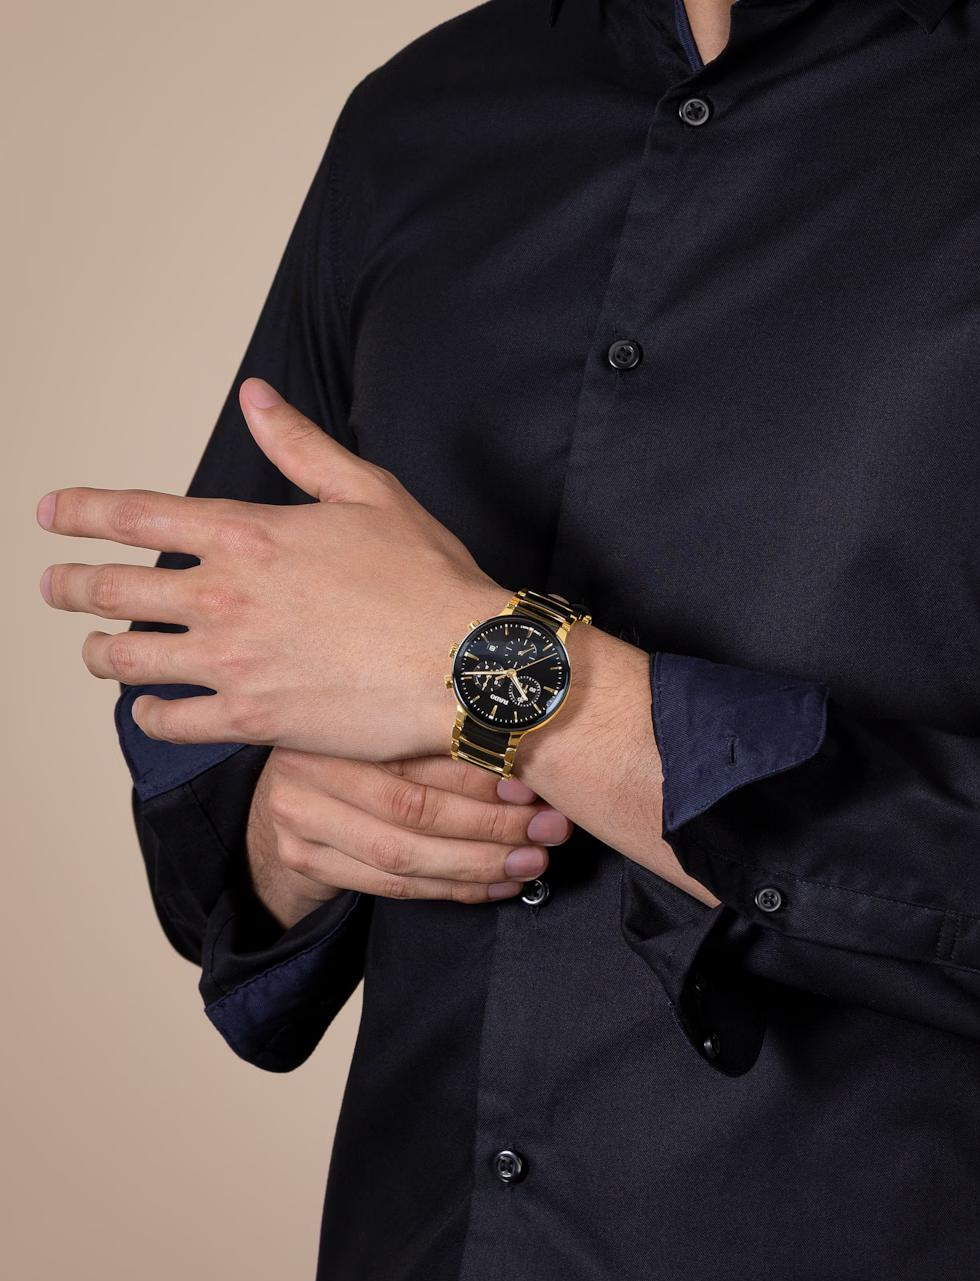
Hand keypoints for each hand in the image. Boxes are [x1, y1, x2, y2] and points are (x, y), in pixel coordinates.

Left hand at [38, 377, 506, 758]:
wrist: (465, 662)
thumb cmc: (428, 578)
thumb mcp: (371, 492)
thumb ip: (302, 446)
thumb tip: (255, 395)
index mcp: (248, 534)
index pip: (135, 515)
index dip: (81, 512)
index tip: (50, 514)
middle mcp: (224, 595)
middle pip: (110, 588)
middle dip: (70, 585)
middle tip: (55, 586)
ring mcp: (231, 660)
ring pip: (124, 659)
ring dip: (98, 653)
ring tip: (95, 652)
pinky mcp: (250, 717)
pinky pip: (169, 722)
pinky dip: (149, 716)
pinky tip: (151, 710)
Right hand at [247, 748, 573, 928]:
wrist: (291, 784)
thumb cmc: (366, 743)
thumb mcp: (396, 722)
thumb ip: (444, 731)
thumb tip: (536, 756)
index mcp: (342, 718)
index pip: (421, 754)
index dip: (483, 775)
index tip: (536, 788)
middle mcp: (310, 764)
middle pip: (414, 808)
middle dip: (493, 824)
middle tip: (550, 830)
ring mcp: (299, 817)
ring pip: (403, 855)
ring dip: (478, 863)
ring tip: (532, 862)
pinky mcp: (304, 859)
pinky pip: (390, 886)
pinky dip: (451, 889)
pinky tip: (495, 885)